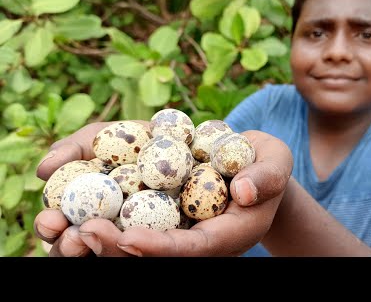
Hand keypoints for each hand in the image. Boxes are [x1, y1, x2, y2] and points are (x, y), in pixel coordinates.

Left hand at [34, 122, 292, 256]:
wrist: (249, 163)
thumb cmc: (267, 164)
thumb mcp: (276, 163)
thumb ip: (266, 178)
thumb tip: (243, 191)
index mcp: (223, 234)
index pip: (191, 249)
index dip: (159, 248)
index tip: (128, 240)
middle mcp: (191, 233)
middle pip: (151, 249)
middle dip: (113, 246)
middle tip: (78, 234)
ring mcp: (170, 217)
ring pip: (128, 233)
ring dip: (90, 232)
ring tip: (53, 222)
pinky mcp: (154, 198)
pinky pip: (122, 205)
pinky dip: (92, 200)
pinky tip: (61, 186)